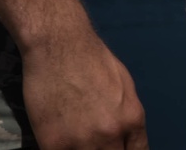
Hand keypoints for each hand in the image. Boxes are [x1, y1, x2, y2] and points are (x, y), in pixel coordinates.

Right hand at [19, 26, 147, 148]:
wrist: (60, 45)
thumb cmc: (94, 60)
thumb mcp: (125, 87)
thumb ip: (127, 116)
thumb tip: (127, 137)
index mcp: (132, 119)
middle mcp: (111, 134)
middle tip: (96, 146)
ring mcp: (81, 142)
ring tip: (78, 142)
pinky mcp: (53, 144)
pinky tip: (60, 144)